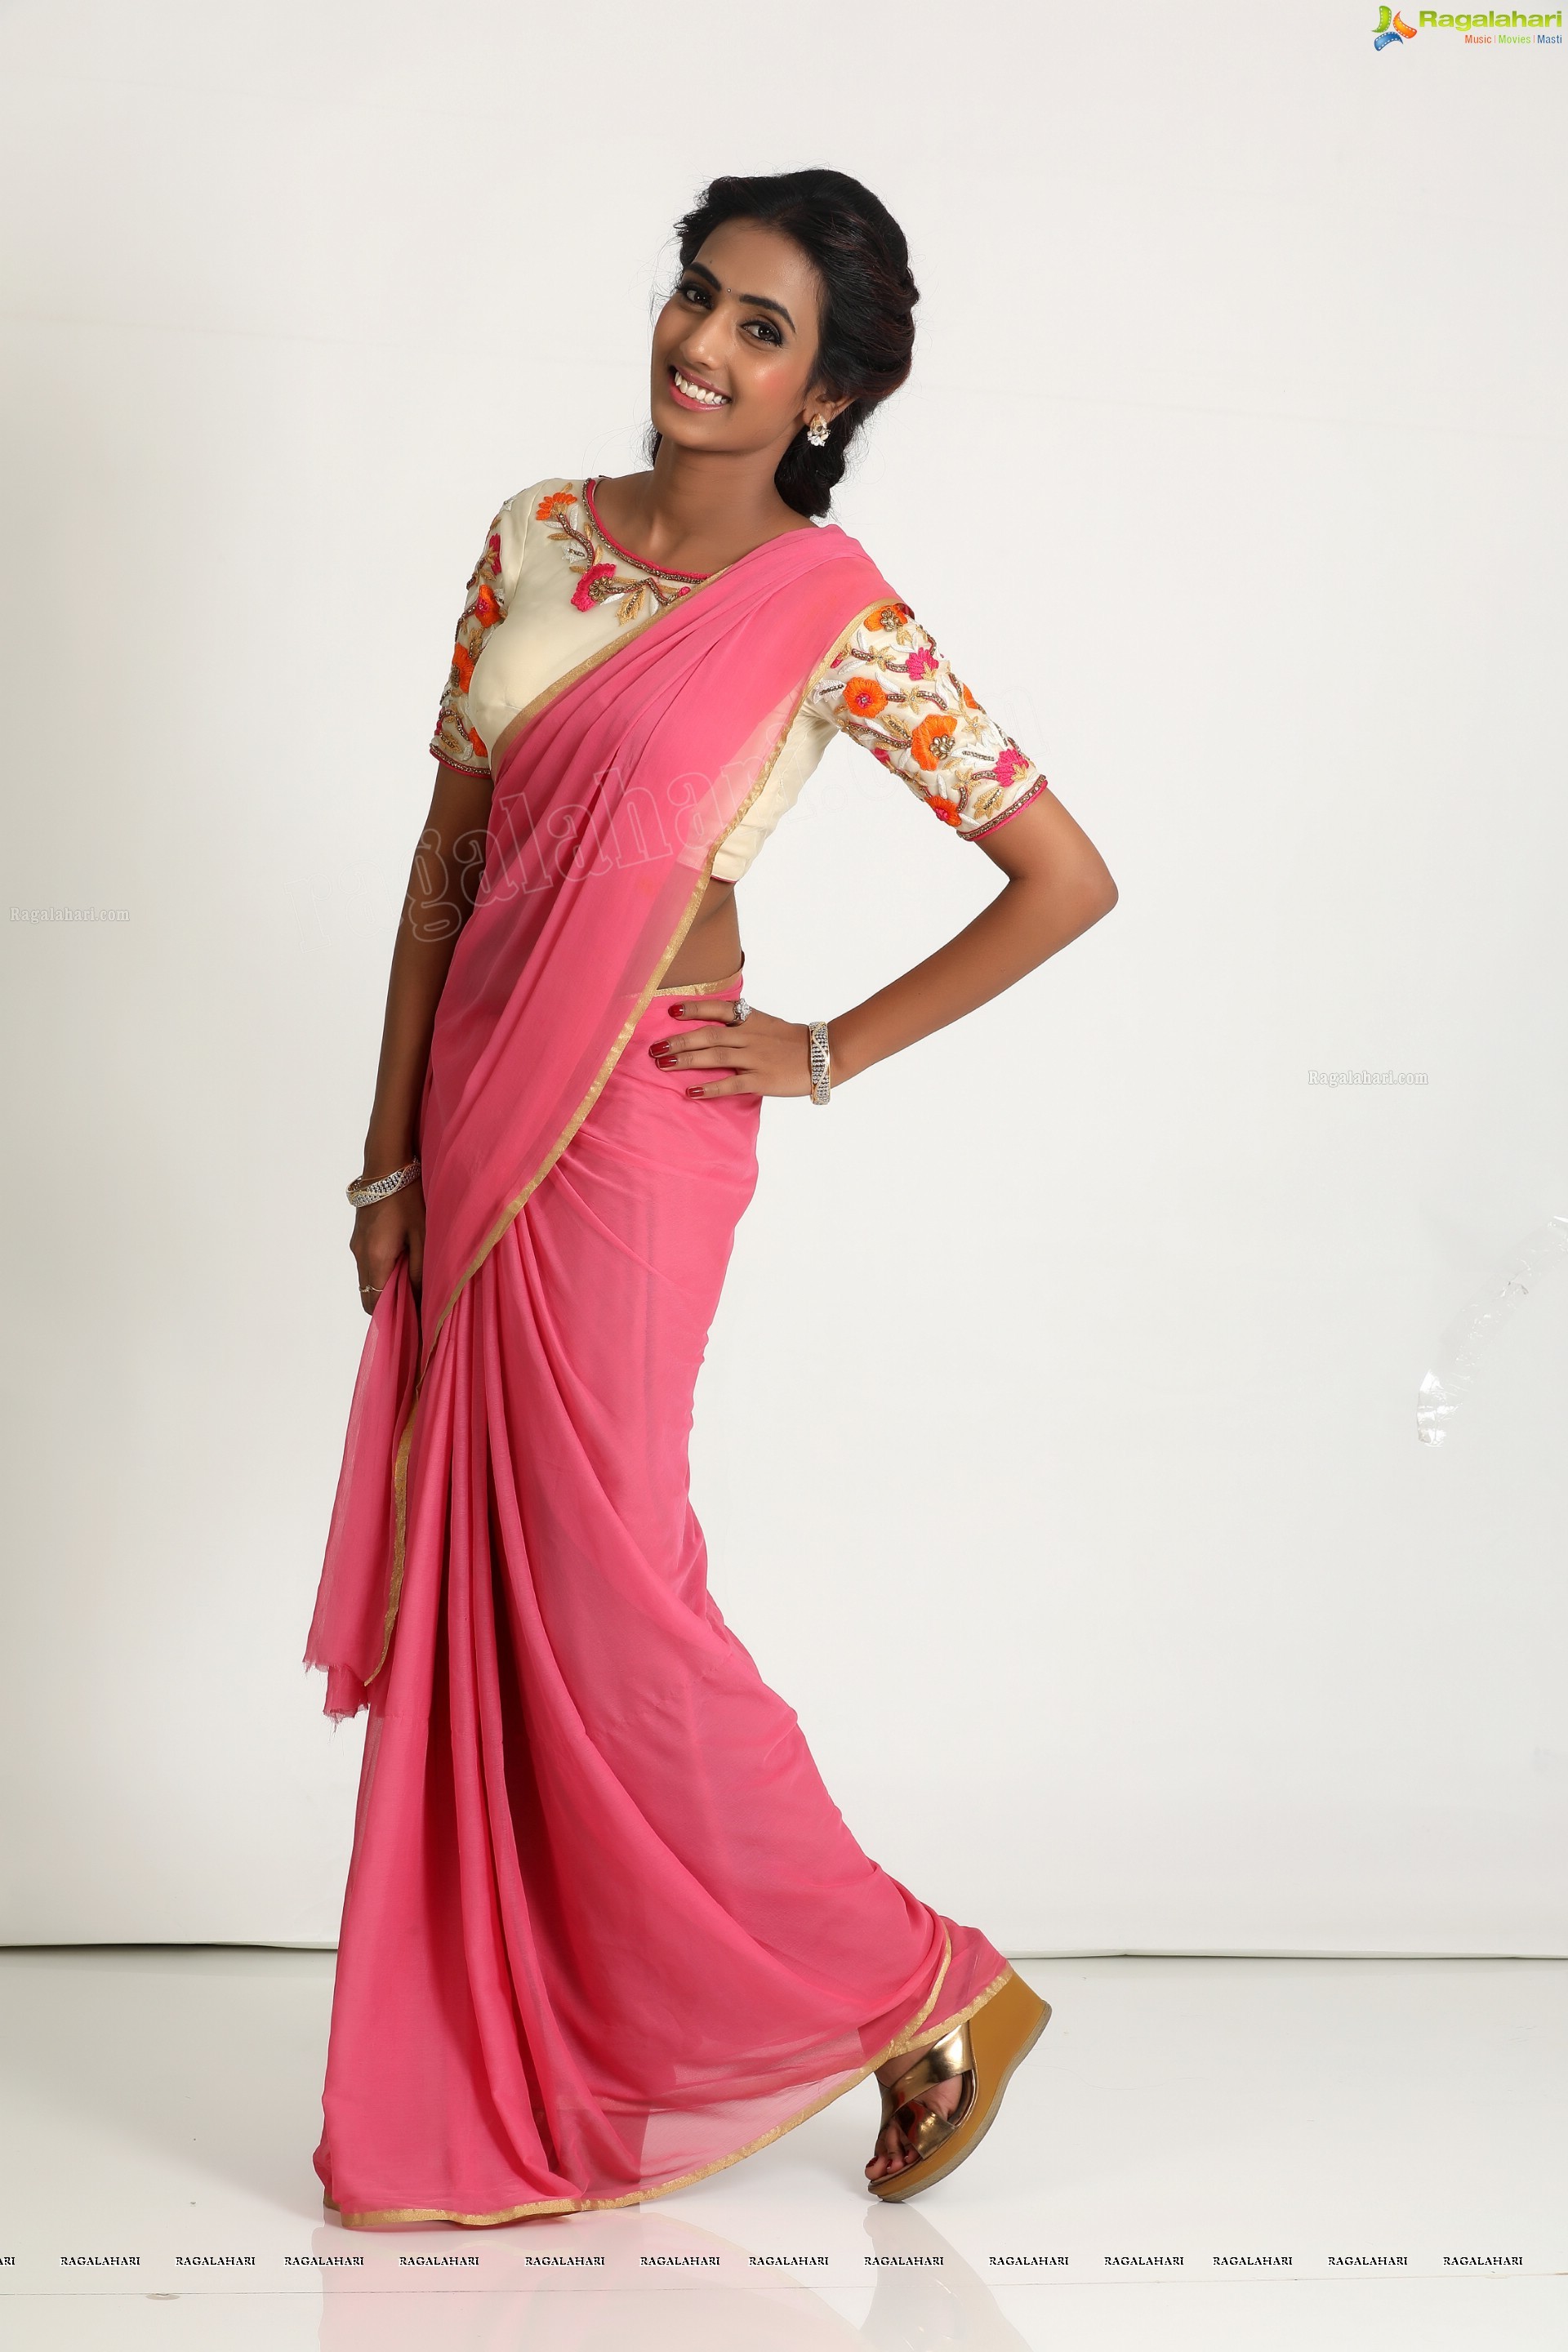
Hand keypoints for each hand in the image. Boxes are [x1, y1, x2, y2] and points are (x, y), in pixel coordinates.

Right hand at [349, 1182, 424, 1314]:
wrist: (386, 1167)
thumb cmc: (409, 1199)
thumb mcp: (422, 1235)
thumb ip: (420, 1270)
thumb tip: (418, 1299)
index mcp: (376, 1258)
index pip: (377, 1304)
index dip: (393, 1317)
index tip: (413, 1321)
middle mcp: (360, 1255)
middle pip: (369, 1296)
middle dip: (389, 1306)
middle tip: (414, 1305)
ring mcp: (356, 1246)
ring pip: (367, 1282)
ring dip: (386, 1288)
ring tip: (412, 1283)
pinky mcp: (358, 1238)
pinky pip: (367, 1266)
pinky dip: (381, 1273)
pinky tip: (403, 1262)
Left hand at [650, 1002, 823, 1099]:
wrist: (824, 1056)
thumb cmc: (793, 1042)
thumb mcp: (768, 1023)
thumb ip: (743, 1023)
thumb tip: (715, 1023)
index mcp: (751, 1020)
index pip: (718, 1010)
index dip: (693, 1009)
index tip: (671, 1011)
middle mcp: (749, 1036)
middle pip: (707, 1036)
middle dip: (678, 1041)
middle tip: (654, 1048)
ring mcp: (754, 1058)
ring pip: (713, 1057)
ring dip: (685, 1060)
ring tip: (662, 1065)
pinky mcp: (761, 1080)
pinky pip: (730, 1084)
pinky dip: (709, 1088)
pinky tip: (691, 1092)